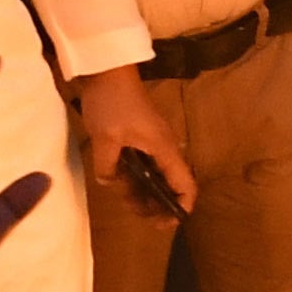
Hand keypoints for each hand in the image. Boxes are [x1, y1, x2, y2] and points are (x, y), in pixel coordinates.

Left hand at [76, 63, 197, 215]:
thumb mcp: (106, 138)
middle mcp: (164, 148)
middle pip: (172, 184)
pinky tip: (121, 183)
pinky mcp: (142, 136)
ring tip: (128, 203)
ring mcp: (153, 142)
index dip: (181, 207)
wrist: (108, 70)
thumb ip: (108, 166)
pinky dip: (138, 177)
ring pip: (157, 175)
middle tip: (141, 217)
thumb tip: (110, 182)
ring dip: (146, 192)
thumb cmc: (112, 102)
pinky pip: (145, 164)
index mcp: (163, 149)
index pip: (185, 185)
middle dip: (160, 204)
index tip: (165, 222)